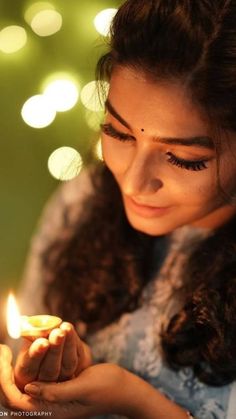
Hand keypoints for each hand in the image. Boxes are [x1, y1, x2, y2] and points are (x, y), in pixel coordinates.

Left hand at [0, 344, 126, 417]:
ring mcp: (52, 401)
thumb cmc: (107, 387)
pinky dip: (28, 366)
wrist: (124, 390)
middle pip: (13, 397)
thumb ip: (55, 392)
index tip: (2, 354)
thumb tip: (29, 388)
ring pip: (21, 388)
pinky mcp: (57, 391)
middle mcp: (49, 409)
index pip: (16, 401)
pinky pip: (34, 381)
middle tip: (2, 350)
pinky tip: (31, 350)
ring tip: (9, 349)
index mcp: (53, 412)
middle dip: (4, 373)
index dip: (3, 379)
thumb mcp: (82, 387)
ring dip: (14, 369)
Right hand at [14, 322, 91, 390]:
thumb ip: (30, 336)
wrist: (51, 344)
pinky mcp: (77, 370)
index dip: (36, 354)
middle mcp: (43, 382)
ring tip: (66, 327)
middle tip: (58, 333)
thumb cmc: (34, 340)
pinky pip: (78, 358)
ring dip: (68, 345)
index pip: (29, 367)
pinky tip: (69, 329)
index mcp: (25, 374)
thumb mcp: (27, 339)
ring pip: (67, 365)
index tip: (43, 342)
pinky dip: (75, 342)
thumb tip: (35, 328)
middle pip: (50, 370)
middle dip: (55, 349)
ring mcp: (62, 378)